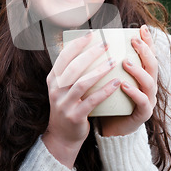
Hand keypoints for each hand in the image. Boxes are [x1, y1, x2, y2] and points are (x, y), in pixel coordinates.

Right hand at [42, 32, 120, 167]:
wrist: (63, 136)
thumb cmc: (69, 105)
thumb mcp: (64, 87)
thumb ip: (72, 71)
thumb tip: (88, 47)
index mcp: (53, 80)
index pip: (63, 57)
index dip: (77, 44)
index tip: (91, 34)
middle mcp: (56, 90)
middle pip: (73, 67)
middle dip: (90, 54)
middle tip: (106, 44)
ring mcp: (64, 104)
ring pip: (82, 83)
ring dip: (99, 70)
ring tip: (114, 61)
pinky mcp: (75, 116)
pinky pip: (92, 101)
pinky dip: (105, 91)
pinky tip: (117, 83)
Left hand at [100, 24, 157, 136]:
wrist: (110, 128)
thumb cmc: (109, 100)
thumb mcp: (109, 79)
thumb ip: (108, 64)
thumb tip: (94, 42)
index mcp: (143, 75)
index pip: (149, 55)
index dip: (148, 41)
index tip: (142, 28)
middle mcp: (149, 85)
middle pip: (153, 64)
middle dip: (145, 51)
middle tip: (134, 41)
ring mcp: (148, 99)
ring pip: (149, 82)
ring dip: (137, 70)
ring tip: (125, 62)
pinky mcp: (143, 113)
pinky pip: (142, 101)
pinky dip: (134, 92)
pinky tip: (123, 85)